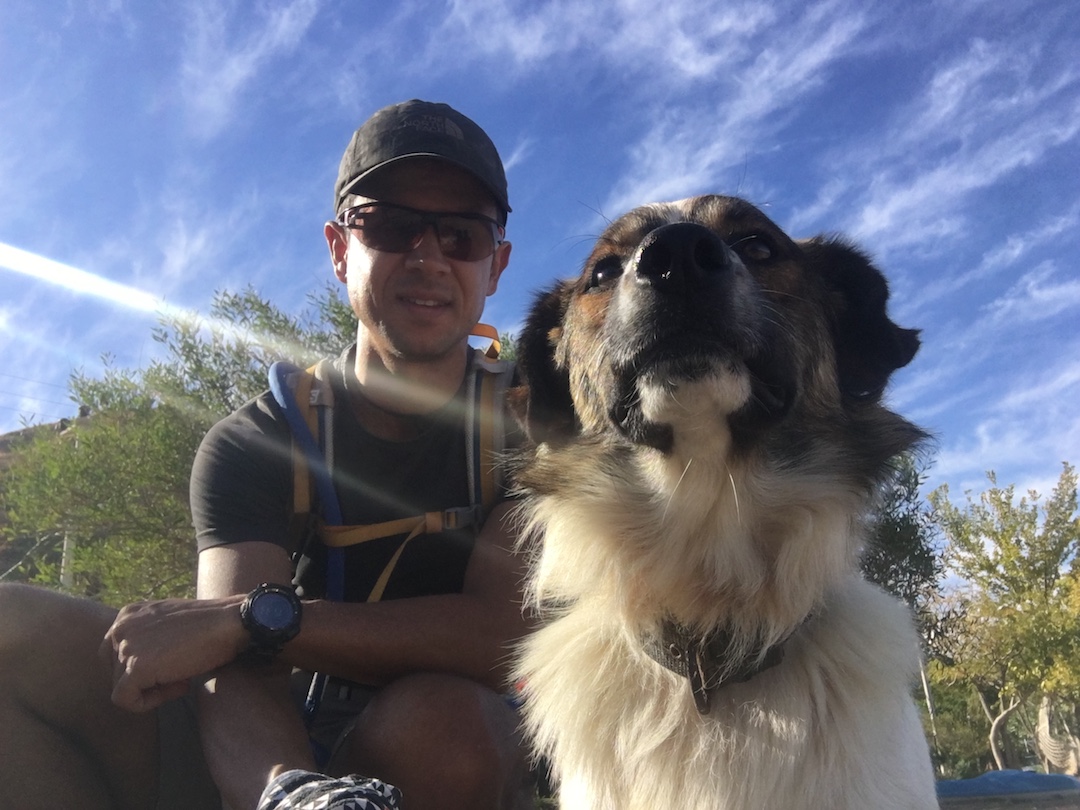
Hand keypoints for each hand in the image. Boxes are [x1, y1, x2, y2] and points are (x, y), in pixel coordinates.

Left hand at [100, 596, 246, 711]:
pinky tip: (180, 687)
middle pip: (114, 671)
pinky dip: (149, 703)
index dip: (140, 666)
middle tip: (176, 676)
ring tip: (183, 679)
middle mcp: (120, 628)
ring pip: (120, 687)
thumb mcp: (169, 621)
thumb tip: (142, 665)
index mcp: (127, 615)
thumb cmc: (210, 624)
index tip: (169, 665)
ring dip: (151, 690)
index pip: (112, 652)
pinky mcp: (136, 668)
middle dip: (143, 680)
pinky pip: (126, 700)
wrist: (230, 623)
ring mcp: (126, 647)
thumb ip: (147, 635)